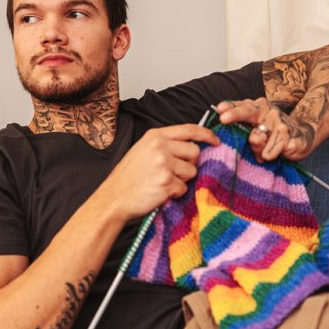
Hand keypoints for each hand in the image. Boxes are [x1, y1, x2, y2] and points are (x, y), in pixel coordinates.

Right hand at [95, 124, 219, 219]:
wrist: (113, 198)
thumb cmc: (128, 178)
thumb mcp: (143, 151)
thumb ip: (165, 145)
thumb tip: (192, 146)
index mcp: (155, 136)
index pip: (189, 129)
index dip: (206, 134)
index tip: (215, 140)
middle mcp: (160, 147)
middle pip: (195, 152)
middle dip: (190, 164)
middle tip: (174, 173)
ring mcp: (164, 164)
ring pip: (192, 171)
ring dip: (182, 180)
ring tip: (163, 183)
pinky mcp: (167, 182)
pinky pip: (184, 188)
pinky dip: (175, 193)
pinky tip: (159, 192)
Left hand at [216, 98, 314, 161]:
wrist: (304, 135)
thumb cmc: (273, 133)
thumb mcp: (257, 127)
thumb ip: (242, 127)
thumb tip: (227, 131)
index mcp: (258, 108)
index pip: (241, 106)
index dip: (230, 107)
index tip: (220, 110)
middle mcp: (268, 112)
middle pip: (248, 112)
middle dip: (235, 114)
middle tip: (223, 118)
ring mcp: (279, 123)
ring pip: (256, 139)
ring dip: (257, 149)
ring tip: (265, 151)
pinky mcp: (289, 137)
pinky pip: (270, 151)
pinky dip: (271, 154)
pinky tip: (279, 152)